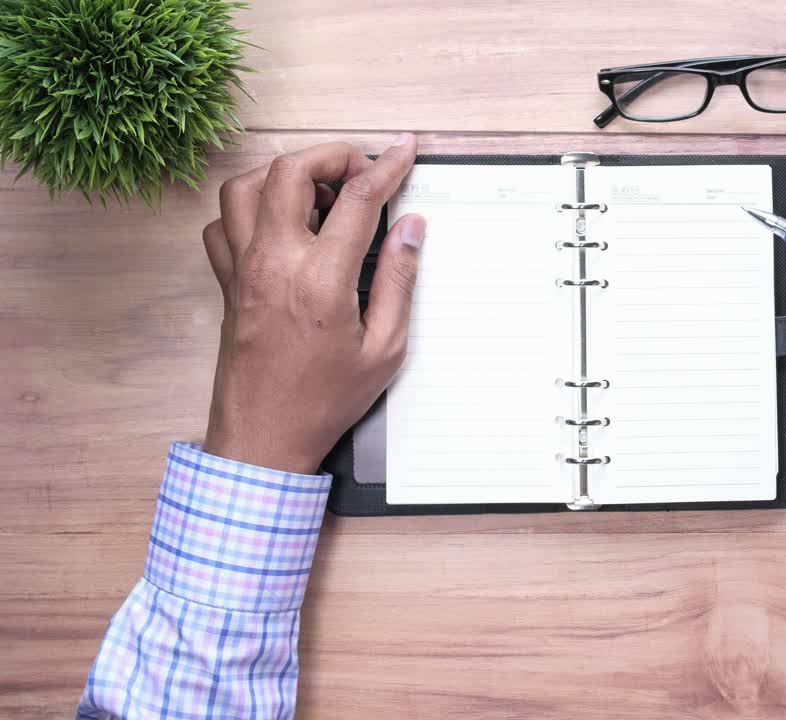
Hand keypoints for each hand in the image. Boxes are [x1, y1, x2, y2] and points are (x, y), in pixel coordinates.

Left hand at [200, 136, 423, 472]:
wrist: (263, 439)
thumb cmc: (323, 401)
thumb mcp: (385, 348)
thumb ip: (398, 280)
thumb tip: (410, 230)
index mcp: (320, 281)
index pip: (356, 200)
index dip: (385, 167)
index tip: (403, 151)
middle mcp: (273, 264)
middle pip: (290, 171)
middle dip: (331, 156)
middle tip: (361, 171)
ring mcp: (242, 270)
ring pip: (246, 186)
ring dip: (285, 174)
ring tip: (320, 195)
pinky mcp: (226, 283)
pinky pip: (224, 222)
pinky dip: (251, 208)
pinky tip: (281, 225)